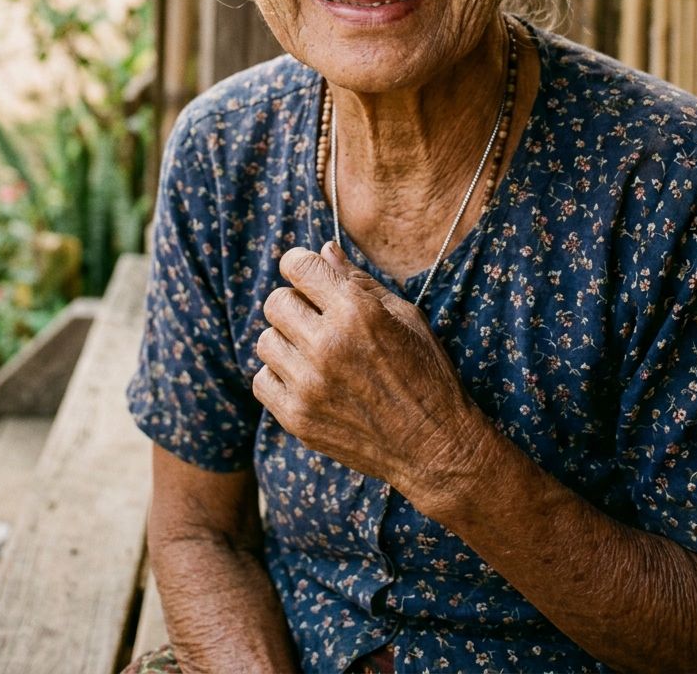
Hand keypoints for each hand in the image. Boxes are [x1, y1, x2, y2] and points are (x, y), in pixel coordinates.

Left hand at [253, 242, 484, 503]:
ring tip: (316, 353)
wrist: (434, 446)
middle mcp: (327, 345)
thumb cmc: (426, 373)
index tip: (308, 275)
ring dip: (287, 342)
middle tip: (318, 319)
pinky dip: (280, 377)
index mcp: (355, 312)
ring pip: (265, 341)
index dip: (301, 265)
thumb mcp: (404, 316)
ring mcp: (308, 385)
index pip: (297, 265)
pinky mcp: (297, 418)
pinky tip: (307, 379)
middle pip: (275, 302)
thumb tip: (324, 250)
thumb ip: (359, 281)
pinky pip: (262, 380)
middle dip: (295, 303)